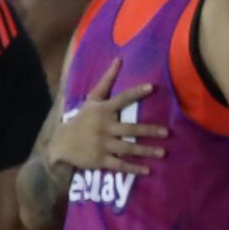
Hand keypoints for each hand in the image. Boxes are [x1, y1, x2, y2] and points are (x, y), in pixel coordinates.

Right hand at [44, 57, 166, 172]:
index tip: (151, 87)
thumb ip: (107, 80)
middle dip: (148, 131)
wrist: (62, 143)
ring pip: (127, 148)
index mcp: (103, 111)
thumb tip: (119, 59)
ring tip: (163, 152)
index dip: (136, 93)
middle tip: (166, 132)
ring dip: (146, 151)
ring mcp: (102, 145)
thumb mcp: (92, 99)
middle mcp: (104, 127)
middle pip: (130, 129)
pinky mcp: (100, 160)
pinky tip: (147, 170)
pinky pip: (119, 164)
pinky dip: (133, 168)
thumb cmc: (82, 118)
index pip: (122, 100)